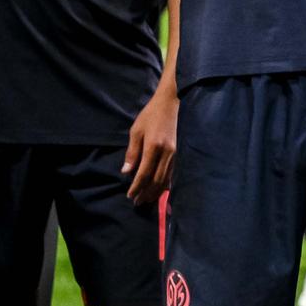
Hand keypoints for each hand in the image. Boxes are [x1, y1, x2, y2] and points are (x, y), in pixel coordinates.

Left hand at [122, 83, 177, 202]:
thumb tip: (126, 172)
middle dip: (146, 193)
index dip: (136, 187)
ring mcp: (175, 153)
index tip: (130, 196)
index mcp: (154, 147)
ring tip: (148, 199)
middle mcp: (167, 153)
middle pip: (156, 180)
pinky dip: (166, 183)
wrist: (172, 102)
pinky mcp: (179, 152)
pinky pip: (172, 172)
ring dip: (156, 191)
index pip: (144, 174)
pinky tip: (162, 189)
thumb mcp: (136, 130)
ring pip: (166, 178)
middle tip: (137, 203)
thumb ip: (132, 152)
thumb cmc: (151, 114)